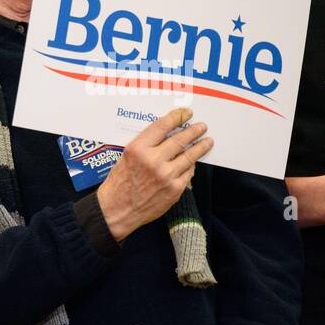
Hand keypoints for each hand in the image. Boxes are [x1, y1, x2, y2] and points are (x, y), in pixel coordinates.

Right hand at [97, 108, 212, 241]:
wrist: (116, 211)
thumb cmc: (118, 184)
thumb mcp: (125, 158)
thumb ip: (145, 146)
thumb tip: (165, 136)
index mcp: (137, 149)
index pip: (162, 126)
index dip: (177, 117)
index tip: (185, 113)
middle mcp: (153, 160)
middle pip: (180, 139)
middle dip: (193, 131)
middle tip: (201, 126)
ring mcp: (166, 175)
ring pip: (189, 156)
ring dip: (200, 147)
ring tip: (207, 142)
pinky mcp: (175, 189)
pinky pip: (188, 173)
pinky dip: (190, 166)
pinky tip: (192, 163)